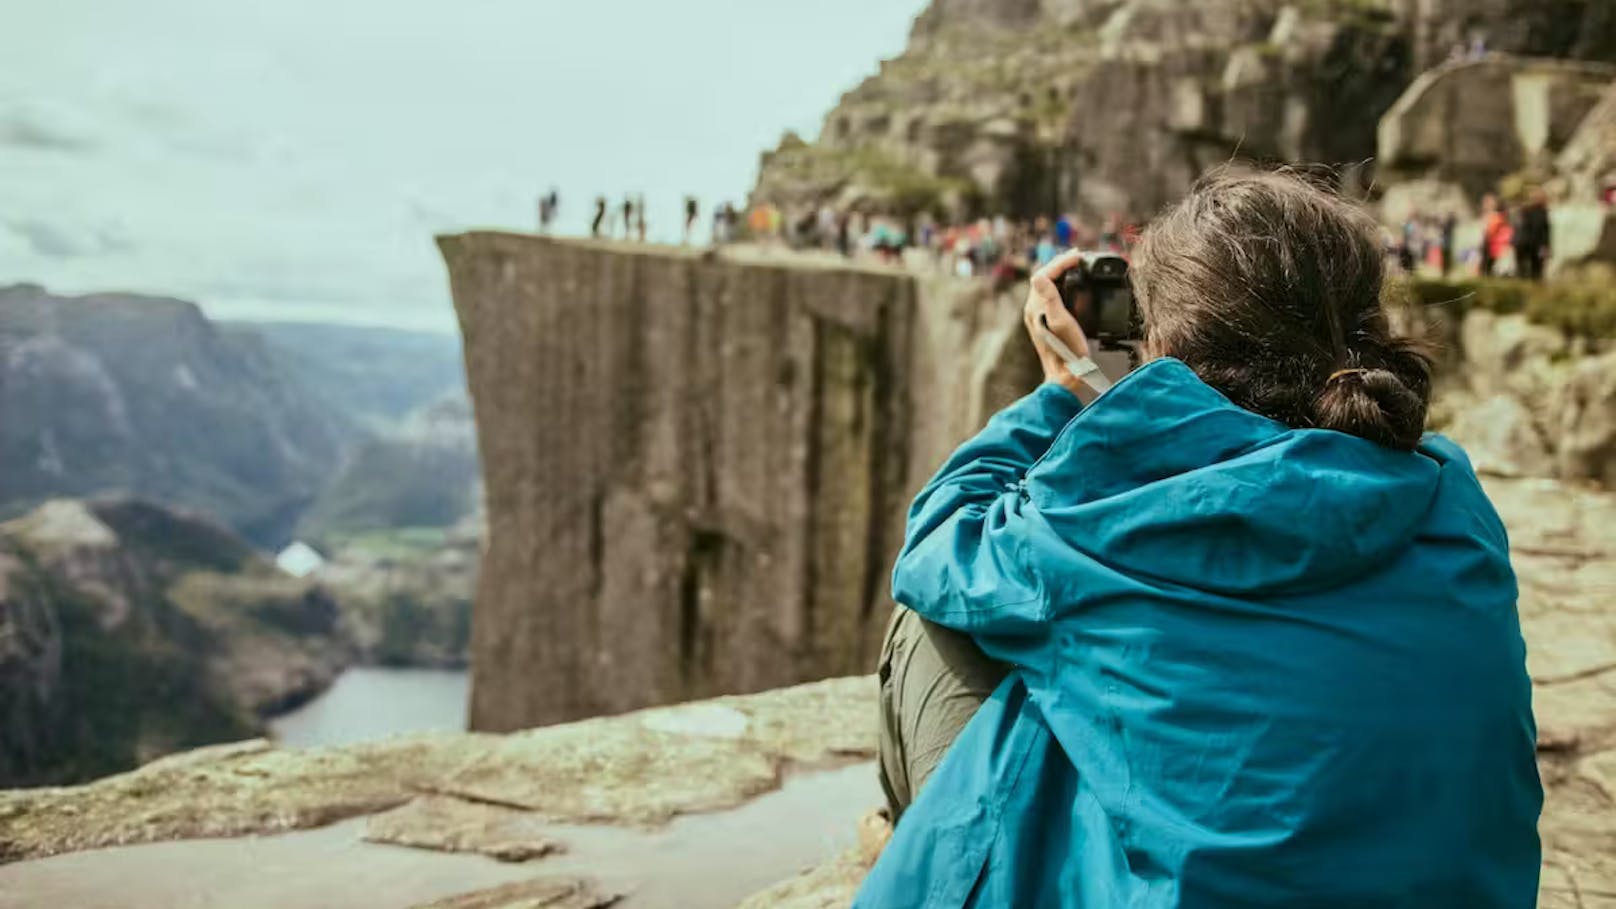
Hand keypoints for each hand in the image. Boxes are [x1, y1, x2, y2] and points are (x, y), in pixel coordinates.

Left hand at [1023, 250, 1094, 398]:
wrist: (1067, 375)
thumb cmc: (1067, 351)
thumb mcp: (1061, 322)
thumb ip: (1050, 298)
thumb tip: (1038, 275)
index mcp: (1035, 307)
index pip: (1044, 274)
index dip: (1061, 262)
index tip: (1078, 256)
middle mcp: (1033, 310)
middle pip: (1043, 278)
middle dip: (1060, 264)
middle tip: (1077, 256)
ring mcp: (1038, 317)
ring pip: (1046, 286)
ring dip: (1060, 273)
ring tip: (1075, 266)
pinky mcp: (1045, 323)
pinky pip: (1051, 296)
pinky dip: (1062, 285)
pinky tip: (1072, 286)